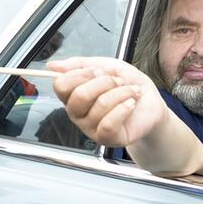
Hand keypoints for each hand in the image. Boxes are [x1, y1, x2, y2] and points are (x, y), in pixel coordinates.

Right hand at [48, 57, 165, 147]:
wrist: (150, 102)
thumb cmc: (126, 84)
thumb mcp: (105, 65)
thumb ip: (79, 64)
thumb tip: (52, 65)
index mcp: (73, 94)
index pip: (61, 85)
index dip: (81, 74)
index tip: (99, 70)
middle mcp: (77, 113)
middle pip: (79, 96)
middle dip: (104, 82)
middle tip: (118, 81)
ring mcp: (90, 128)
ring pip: (99, 106)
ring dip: (121, 93)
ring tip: (131, 91)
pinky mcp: (106, 139)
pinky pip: (108, 124)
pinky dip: (123, 108)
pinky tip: (131, 104)